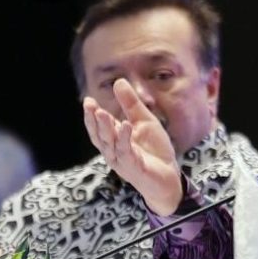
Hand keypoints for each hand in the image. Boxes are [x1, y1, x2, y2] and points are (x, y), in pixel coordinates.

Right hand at [83, 79, 182, 214]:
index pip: (99, 128)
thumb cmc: (154, 151)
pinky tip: (125, 125)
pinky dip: (124, 139)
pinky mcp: (134, 168)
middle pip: (99, 136)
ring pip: (110, 144)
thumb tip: (118, 81)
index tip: (88, 100)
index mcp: (114, 141)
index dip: (92, 115)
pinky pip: (126, 152)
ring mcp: (122, 161)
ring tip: (102, 112)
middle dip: (93, 120)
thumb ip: (131, 104)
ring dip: (105, 128)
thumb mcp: (144, 121)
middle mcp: (114, 152)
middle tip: (89, 104)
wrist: (169, 177)